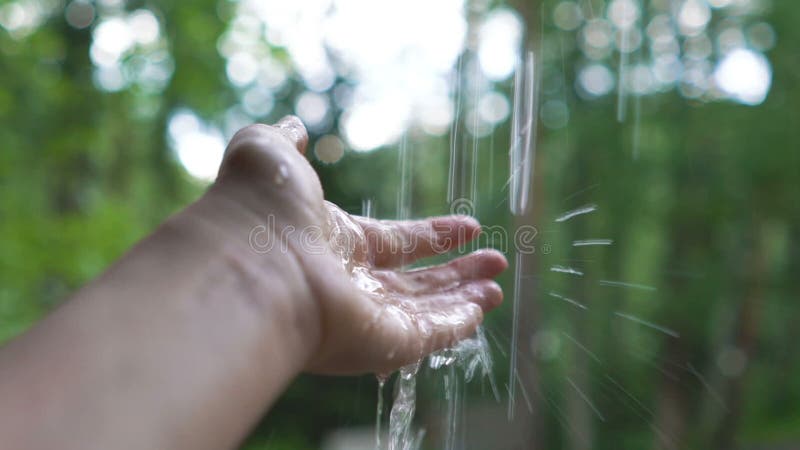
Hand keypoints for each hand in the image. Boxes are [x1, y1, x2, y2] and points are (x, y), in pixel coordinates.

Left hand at [213, 117, 506, 374]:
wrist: (246, 265)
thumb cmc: (258, 208)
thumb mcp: (270, 154)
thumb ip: (285, 139)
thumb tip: (293, 125)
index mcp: (333, 243)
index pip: (395, 242)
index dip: (433, 236)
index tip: (469, 227)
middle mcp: (350, 284)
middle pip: (415, 281)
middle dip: (457, 272)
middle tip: (496, 262)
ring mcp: (365, 318)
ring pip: (425, 311)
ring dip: (464, 298)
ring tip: (498, 286)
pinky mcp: (379, 344)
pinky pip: (426, 336)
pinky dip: (455, 325)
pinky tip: (482, 308)